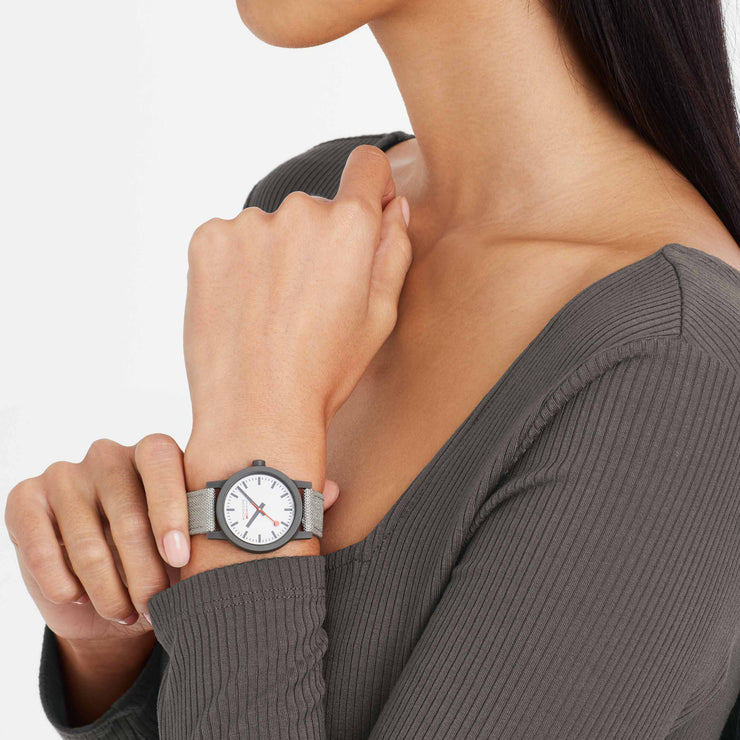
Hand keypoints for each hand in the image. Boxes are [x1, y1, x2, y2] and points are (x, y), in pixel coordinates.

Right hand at [5, 433, 342, 620]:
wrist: (116, 589)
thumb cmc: (175, 555)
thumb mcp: (216, 535)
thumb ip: (266, 508)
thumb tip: (329, 490)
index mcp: (155, 455)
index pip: (160, 458)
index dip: (171, 505)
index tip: (183, 557)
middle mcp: (108, 456)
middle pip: (119, 492)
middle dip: (137, 553)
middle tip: (155, 599)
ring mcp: (67, 476)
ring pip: (79, 518)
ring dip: (101, 571)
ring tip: (125, 610)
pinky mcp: (28, 501)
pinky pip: (34, 526)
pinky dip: (54, 565)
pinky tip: (76, 598)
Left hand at [183, 144, 411, 485]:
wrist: (255, 409)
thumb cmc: (323, 371)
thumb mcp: (380, 316)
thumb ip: (393, 249)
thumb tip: (392, 208)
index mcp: (349, 226)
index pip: (366, 166)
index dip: (372, 187)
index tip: (366, 211)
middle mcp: (298, 211)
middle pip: (316, 209)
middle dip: (319, 242)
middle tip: (309, 300)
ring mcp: (247, 224)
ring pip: (272, 227)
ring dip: (275, 254)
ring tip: (272, 312)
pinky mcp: (207, 240)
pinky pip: (233, 238)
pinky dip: (239, 264)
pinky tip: (244, 306)